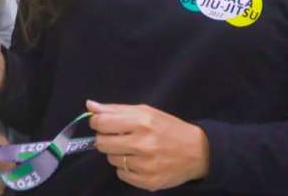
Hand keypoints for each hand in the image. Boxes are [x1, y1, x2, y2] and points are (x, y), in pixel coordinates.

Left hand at [87, 100, 209, 191]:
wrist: (197, 152)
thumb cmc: (169, 128)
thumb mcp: (145, 112)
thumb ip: (115, 109)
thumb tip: (89, 105)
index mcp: (141, 121)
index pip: (102, 123)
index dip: (96, 123)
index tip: (101, 124)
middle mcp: (142, 143)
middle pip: (102, 143)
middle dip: (105, 139)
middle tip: (117, 137)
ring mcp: (145, 165)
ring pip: (111, 159)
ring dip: (117, 154)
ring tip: (133, 149)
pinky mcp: (148, 182)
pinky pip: (121, 174)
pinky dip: (126, 168)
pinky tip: (138, 162)